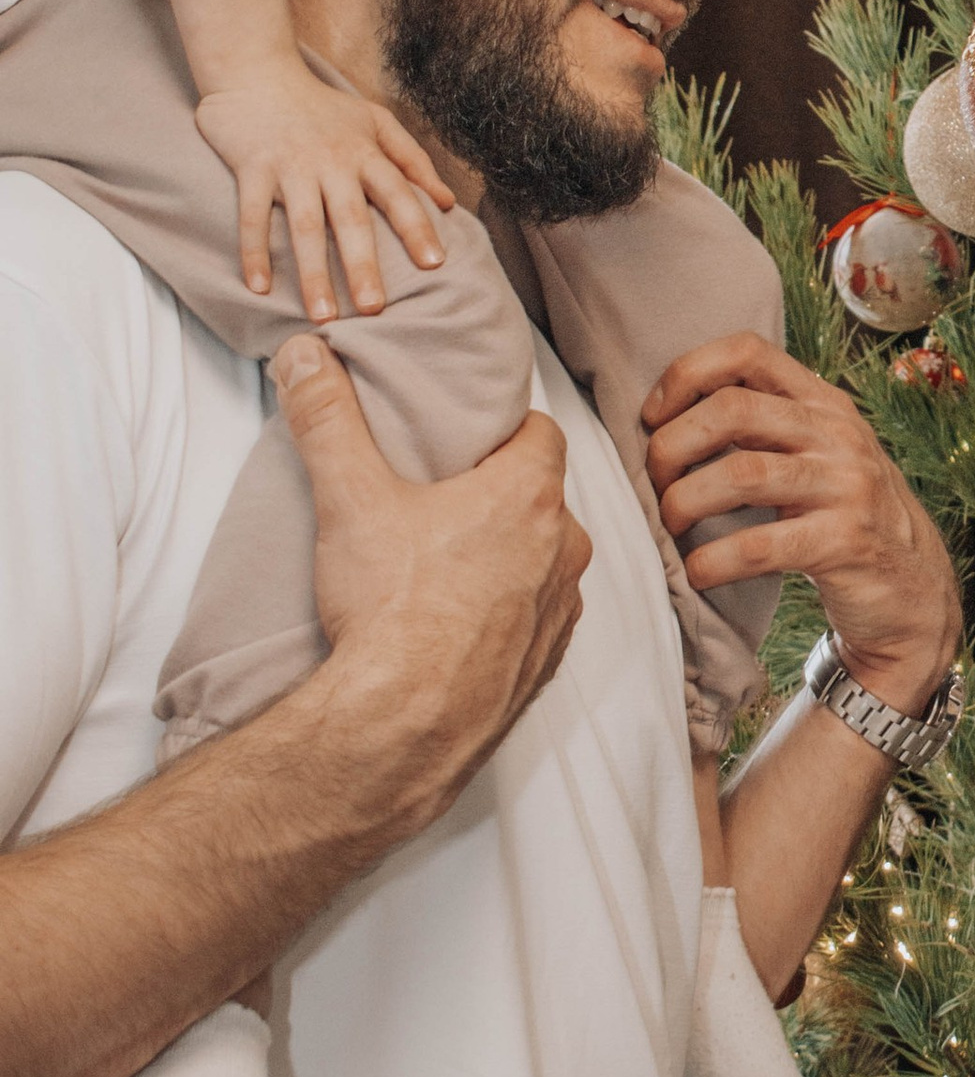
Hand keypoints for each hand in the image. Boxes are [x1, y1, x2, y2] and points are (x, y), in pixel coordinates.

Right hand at [194, 52, 455, 318]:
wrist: (258, 73)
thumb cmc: (322, 106)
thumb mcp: (375, 121)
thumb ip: (412, 160)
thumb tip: (448, 202)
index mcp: (364, 153)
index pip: (397, 193)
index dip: (416, 227)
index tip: (435, 265)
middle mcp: (330, 162)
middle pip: (350, 220)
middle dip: (363, 265)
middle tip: (375, 309)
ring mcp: (290, 167)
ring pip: (304, 226)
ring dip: (312, 272)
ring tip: (323, 315)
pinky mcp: (252, 169)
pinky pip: (251, 216)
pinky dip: (254, 252)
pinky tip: (259, 288)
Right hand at [273, 334, 590, 821]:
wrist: (406, 721)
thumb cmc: (391, 606)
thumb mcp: (351, 498)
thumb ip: (328, 418)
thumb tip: (306, 355)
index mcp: (529, 493)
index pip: (539, 432)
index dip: (503, 429)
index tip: (464, 436)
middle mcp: (566, 546)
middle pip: (541, 496)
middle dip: (499, 493)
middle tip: (440, 499)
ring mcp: (563, 607)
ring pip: (544, 558)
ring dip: (508, 554)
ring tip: (444, 563)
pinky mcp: (549, 660)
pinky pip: (537, 616)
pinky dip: (508, 610)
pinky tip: (458, 619)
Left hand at [641, 335, 961, 704]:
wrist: (911, 586)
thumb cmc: (840, 515)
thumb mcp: (817, 453)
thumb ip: (766, 424)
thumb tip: (668, 414)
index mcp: (823, 402)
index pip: (747, 352)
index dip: (687, 374)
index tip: (653, 417)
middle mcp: (838, 434)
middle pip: (733, 409)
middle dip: (673, 445)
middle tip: (655, 482)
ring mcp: (847, 486)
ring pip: (741, 472)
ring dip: (685, 501)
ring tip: (669, 524)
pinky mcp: (846, 542)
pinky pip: (760, 545)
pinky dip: (713, 560)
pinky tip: (697, 572)